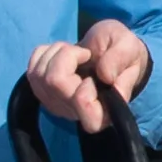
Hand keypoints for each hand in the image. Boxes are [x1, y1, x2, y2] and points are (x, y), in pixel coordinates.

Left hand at [26, 20, 151, 131]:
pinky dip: (46, 53)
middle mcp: (76, 113)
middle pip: (55, 82)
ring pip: (40, 74)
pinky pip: (32, 67)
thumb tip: (104, 75)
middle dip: (68, 56)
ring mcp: (55, 103)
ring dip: (58, 53)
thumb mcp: (129, 48)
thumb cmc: (123, 53)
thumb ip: (119, 59)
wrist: (109, 52)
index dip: (85, 89)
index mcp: (104, 112)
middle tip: (86, 54)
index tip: (97, 75)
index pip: (83, 109)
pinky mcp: (41, 91)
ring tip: (77, 54)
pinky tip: (62, 55)